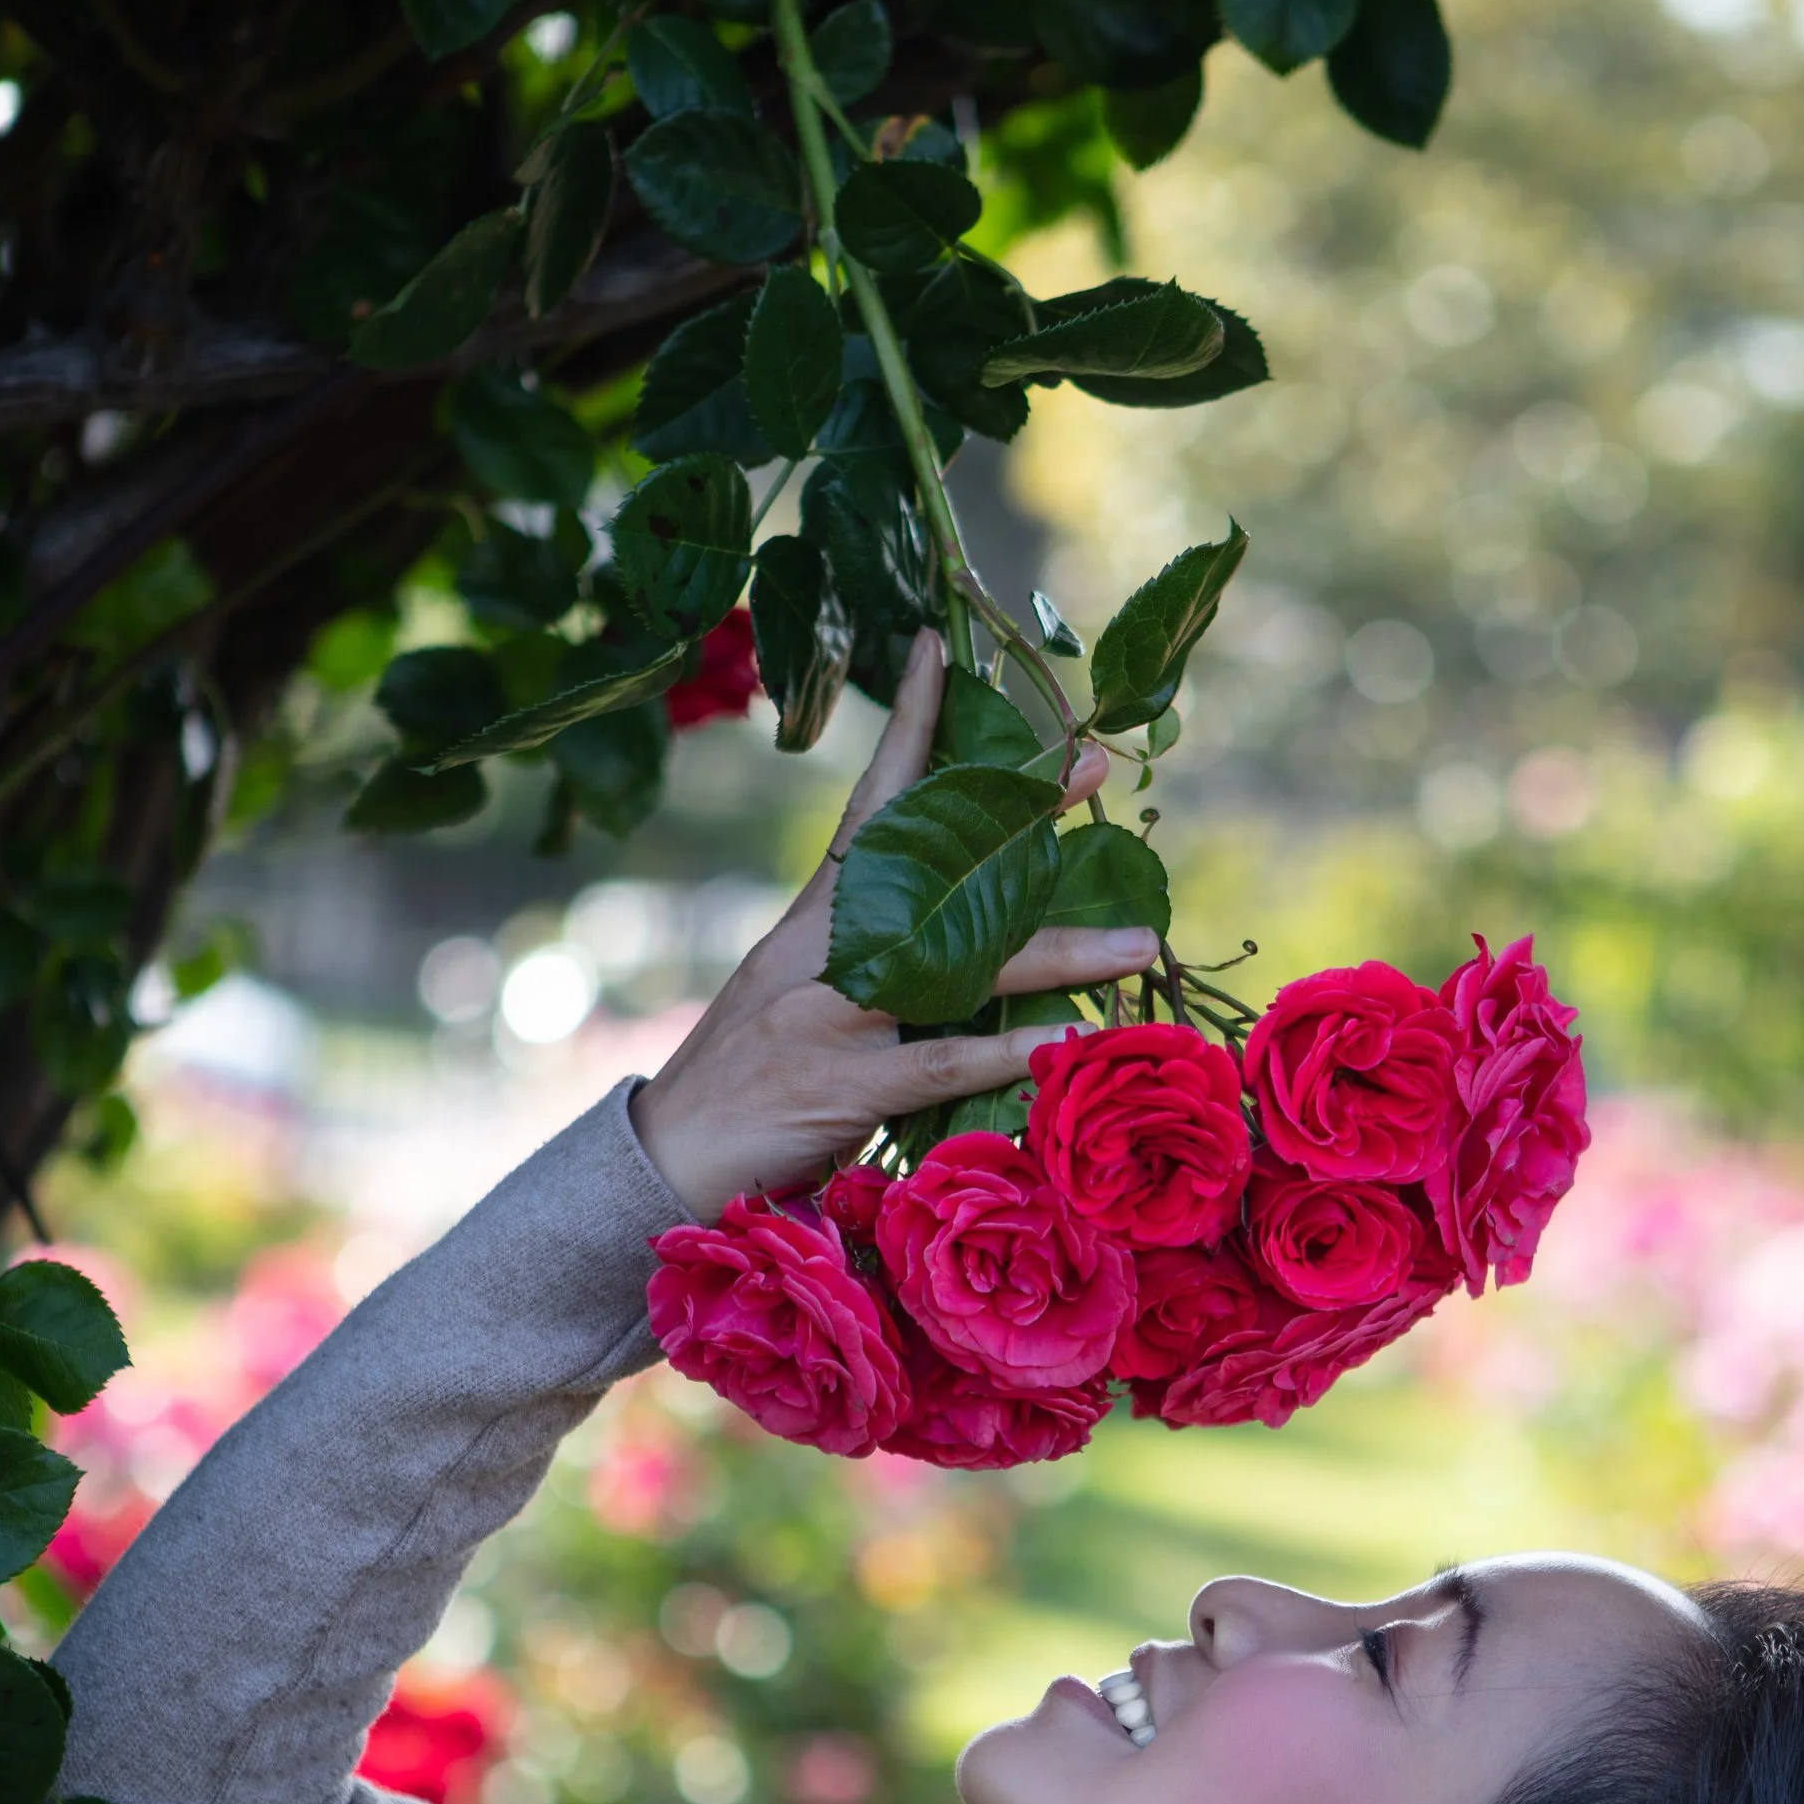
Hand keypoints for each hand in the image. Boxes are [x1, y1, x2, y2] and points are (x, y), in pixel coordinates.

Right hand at [630, 630, 1155, 1217]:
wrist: (666, 1152)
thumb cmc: (747, 1074)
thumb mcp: (802, 994)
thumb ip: (874, 958)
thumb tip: (962, 932)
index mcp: (816, 918)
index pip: (868, 802)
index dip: (904, 726)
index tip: (936, 650)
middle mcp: (826, 950)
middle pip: (932, 867)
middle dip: (1016, 819)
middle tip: (1091, 767)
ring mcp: (834, 1014)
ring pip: (959, 967)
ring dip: (1056, 953)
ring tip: (1136, 943)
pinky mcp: (846, 1084)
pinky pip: (939, 1063)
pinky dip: (1003, 1055)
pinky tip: (1064, 1043)